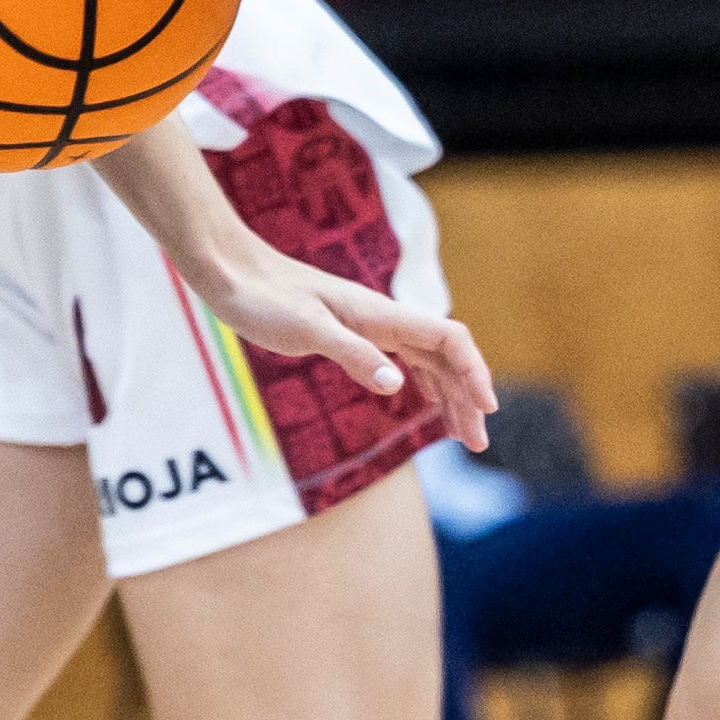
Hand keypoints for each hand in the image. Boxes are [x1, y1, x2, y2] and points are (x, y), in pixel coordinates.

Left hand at [173, 225, 500, 448]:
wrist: (234, 275)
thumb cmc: (265, 299)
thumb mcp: (307, 329)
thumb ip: (353, 354)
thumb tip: (396, 385)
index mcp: (382, 315)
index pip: (449, 339)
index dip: (474, 371)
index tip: (486, 409)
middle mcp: (385, 319)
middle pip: (446, 357)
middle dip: (468, 397)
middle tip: (477, 443)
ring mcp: (372, 327)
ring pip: (429, 362)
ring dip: (451, 396)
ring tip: (462, 436)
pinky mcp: (354, 336)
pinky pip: (405, 362)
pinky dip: (425, 387)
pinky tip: (428, 407)